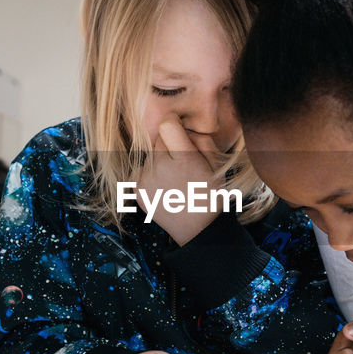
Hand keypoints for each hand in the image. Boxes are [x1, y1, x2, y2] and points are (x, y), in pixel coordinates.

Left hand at [137, 118, 223, 244]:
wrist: (198, 230)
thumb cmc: (210, 193)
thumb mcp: (217, 163)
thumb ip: (201, 138)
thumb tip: (183, 123)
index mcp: (184, 160)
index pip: (167, 124)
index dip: (175, 126)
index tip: (180, 133)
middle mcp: (160, 168)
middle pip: (157, 140)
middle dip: (169, 146)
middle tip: (183, 164)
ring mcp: (145, 180)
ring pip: (150, 155)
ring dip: (160, 161)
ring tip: (174, 179)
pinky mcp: (136, 190)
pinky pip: (141, 170)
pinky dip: (151, 174)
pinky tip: (165, 187)